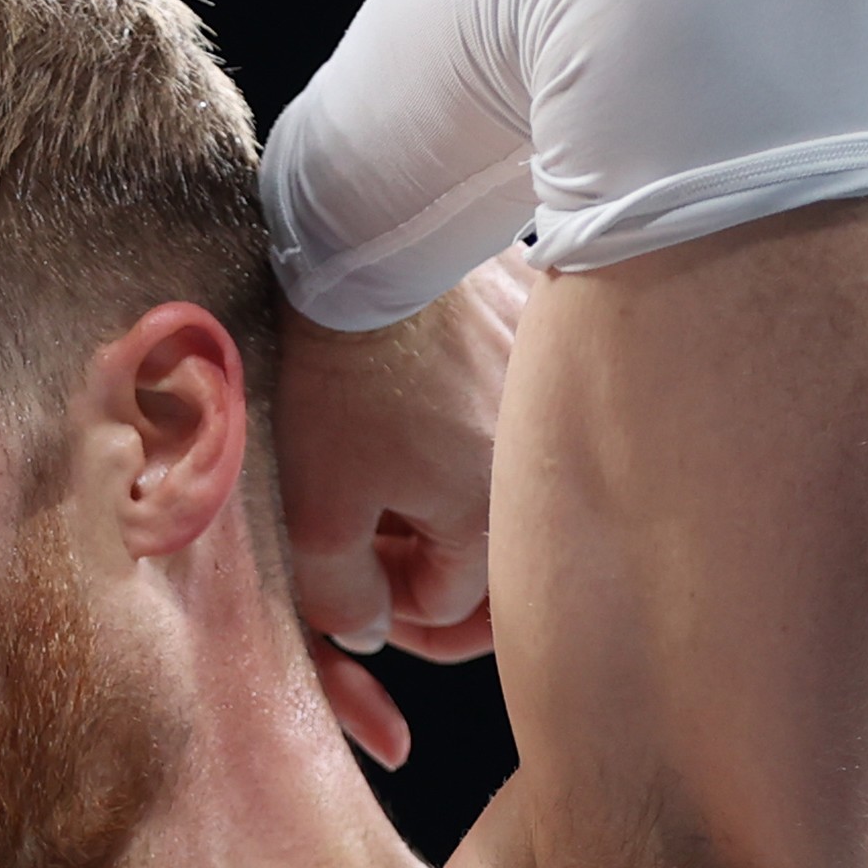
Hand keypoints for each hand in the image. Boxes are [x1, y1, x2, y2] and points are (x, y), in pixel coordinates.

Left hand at [271, 250, 535, 767]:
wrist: (383, 236)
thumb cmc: (349, 370)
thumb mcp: (317, 503)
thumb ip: (340, 590)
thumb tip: (367, 631)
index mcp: (492, 522)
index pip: (447, 609)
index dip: (387, 608)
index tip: (349, 580)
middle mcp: (543, 471)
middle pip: (492, 560)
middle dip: (430, 570)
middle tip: (376, 555)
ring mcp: (549, 403)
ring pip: (502, 487)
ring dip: (448, 499)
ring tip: (391, 479)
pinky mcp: (544, 342)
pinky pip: (512, 412)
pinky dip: (469, 425)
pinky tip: (422, 403)